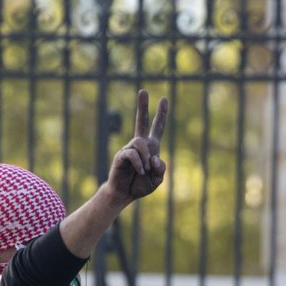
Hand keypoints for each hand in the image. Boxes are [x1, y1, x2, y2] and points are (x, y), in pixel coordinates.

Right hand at [105, 89, 166, 205]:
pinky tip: (140, 171)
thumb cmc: (140, 185)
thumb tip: (155, 157)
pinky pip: (132, 154)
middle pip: (142, 121)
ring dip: (146, 157)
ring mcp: (129, 149)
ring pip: (140, 142)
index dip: (161, 114)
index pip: (157, 127)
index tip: (164, 99)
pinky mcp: (121, 156)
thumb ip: (161, 169)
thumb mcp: (157, 179)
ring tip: (145, 170)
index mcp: (151, 147)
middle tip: (143, 90)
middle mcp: (140, 145)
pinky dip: (139, 164)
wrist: (125, 194)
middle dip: (142, 106)